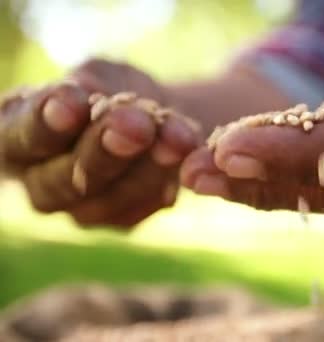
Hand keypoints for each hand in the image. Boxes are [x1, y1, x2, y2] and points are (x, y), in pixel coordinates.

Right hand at [0, 59, 198, 227]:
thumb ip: (96, 88)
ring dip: (146, 169)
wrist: (154, 116)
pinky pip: (141, 208)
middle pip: (62, 180)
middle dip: (104, 149)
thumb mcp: (101, 75)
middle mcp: (40, 182)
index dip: (45, 121)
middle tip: (137, 127)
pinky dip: (166, 180)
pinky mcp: (121, 220)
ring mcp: (80, 209)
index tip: (73, 103)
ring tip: (175, 139)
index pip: (20, 135)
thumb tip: (99, 101)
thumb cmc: (111, 89)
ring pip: (107, 200)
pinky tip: (186, 155)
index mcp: (17, 136)